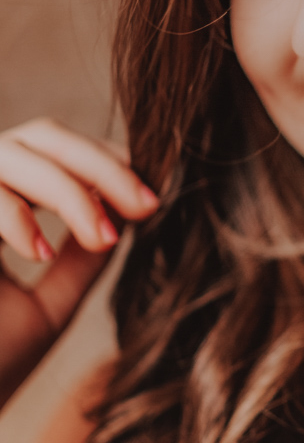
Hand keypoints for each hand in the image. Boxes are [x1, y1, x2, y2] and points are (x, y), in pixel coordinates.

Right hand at [0, 118, 158, 407]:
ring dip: (67, 190)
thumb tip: (129, 210)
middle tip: (145, 205)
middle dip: (100, 166)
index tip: (151, 200)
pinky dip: (13, 214)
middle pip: (39, 136)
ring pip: (12, 151)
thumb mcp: (50, 306)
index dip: (106, 165)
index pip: (54, 154)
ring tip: (101, 238)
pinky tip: (39, 252)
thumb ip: (82, 256)